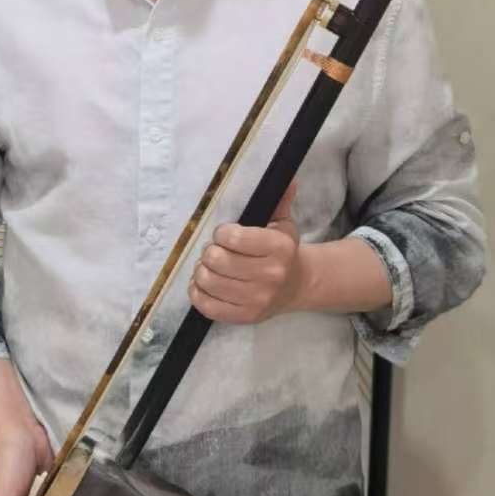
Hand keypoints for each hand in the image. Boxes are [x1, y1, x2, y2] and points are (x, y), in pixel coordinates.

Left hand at [189, 181, 305, 324]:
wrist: (297, 285)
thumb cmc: (283, 251)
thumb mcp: (284, 224)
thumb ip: (280, 200)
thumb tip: (287, 178)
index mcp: (279, 248)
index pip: (233, 238)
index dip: (221, 233)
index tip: (224, 234)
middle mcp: (270, 275)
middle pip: (217, 260)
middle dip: (209, 251)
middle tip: (214, 251)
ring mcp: (257, 299)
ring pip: (208, 281)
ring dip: (201, 271)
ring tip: (209, 266)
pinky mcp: (245, 317)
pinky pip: (207, 306)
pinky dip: (197, 292)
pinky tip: (203, 284)